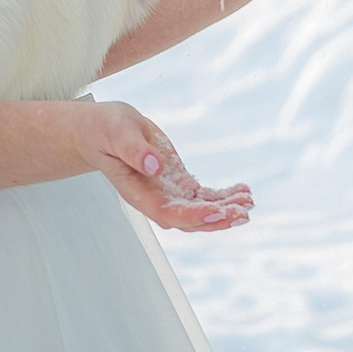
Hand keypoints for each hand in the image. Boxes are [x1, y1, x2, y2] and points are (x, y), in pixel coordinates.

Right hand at [70, 98, 252, 232]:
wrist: (104, 131)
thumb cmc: (105, 131)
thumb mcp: (117, 133)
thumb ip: (134, 151)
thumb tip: (154, 166)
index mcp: (137, 192)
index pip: (166, 213)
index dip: (192, 216)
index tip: (216, 212)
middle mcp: (154, 199)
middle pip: (189, 219)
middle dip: (217, 218)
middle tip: (242, 211)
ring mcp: (168, 194)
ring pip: (200, 212)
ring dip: (225, 210)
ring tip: (248, 202)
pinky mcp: (178, 184)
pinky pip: (203, 197)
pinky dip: (223, 197)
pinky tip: (242, 191)